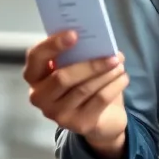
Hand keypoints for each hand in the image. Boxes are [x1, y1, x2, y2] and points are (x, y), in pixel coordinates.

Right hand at [23, 31, 128, 158]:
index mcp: (35, 76)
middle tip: (113, 55)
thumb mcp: (76, 67)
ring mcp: (58, 114)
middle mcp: (40, 97)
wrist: (101, 119)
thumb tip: (97, 40)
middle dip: (90, 64)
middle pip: (63, 77)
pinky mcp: (79, 124)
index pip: (36, 58)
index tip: (74, 34)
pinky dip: (114, 86)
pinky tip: (123, 77)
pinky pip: (99, 100)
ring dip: (106, 74)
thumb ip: (77, 54)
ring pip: (84, 89)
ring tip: (120, 64)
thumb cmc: (84, 83)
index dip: (52, 45)